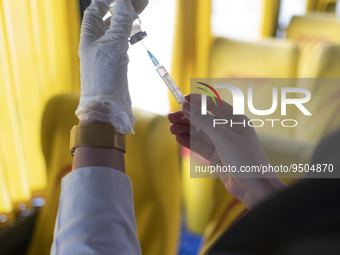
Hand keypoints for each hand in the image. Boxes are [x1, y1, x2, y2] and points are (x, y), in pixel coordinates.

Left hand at [76, 0, 147, 133]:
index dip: (107, 1)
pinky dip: (132, 36)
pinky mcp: (117, 63)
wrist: (107, 107)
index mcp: (89, 36)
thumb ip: (120, 23)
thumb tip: (125, 3)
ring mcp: (107, 53)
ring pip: (119, 31)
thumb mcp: (112, 46)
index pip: (96, 10)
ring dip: (129, 21)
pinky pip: (124, 43)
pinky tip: (139, 33)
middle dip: (124, 8)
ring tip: (143, 13)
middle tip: (141, 3)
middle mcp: (97, 43)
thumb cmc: (104, 78)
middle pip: (110, 18)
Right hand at [168, 94, 285, 208]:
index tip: (181, 100)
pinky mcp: (216, 156)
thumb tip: (187, 107)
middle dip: (187, 117)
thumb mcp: (222, 138)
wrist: (254, 187)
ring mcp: (221, 143)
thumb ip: (204, 122)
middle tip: (170, 117)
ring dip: (185, 129)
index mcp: (235, 119)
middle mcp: (228, 130)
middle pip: (203, 119)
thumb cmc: (245, 159)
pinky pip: (200, 146)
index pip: (213, 105)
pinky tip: (178, 137)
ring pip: (199, 133)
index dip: (197, 101)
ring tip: (171, 128)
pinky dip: (189, 142)